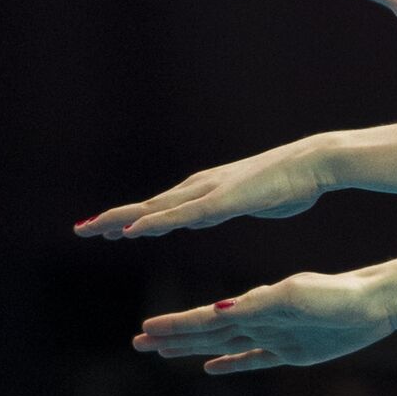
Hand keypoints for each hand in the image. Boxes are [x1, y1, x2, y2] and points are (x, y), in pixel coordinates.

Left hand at [75, 136, 330, 238]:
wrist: (315, 163)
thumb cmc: (292, 183)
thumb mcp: (250, 202)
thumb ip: (224, 209)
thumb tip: (206, 216)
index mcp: (209, 191)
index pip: (162, 207)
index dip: (134, 218)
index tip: (108, 229)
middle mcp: (201, 188)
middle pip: (148, 206)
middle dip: (113, 218)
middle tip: (81, 230)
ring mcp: (209, 192)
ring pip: (156, 209)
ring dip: (122, 219)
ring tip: (92, 230)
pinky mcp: (222, 201)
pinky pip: (179, 215)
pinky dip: (152, 223)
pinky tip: (131, 232)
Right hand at [133, 270, 393, 373]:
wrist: (375, 301)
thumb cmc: (338, 294)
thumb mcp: (296, 296)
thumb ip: (259, 304)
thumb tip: (219, 309)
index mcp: (257, 305)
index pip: (208, 318)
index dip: (177, 325)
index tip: (145, 328)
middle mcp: (260, 320)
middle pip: (208, 333)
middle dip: (174, 338)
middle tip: (139, 342)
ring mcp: (275, 337)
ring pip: (224, 346)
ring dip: (193, 350)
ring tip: (164, 353)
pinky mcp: (294, 352)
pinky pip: (254, 361)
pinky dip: (232, 365)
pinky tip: (211, 369)